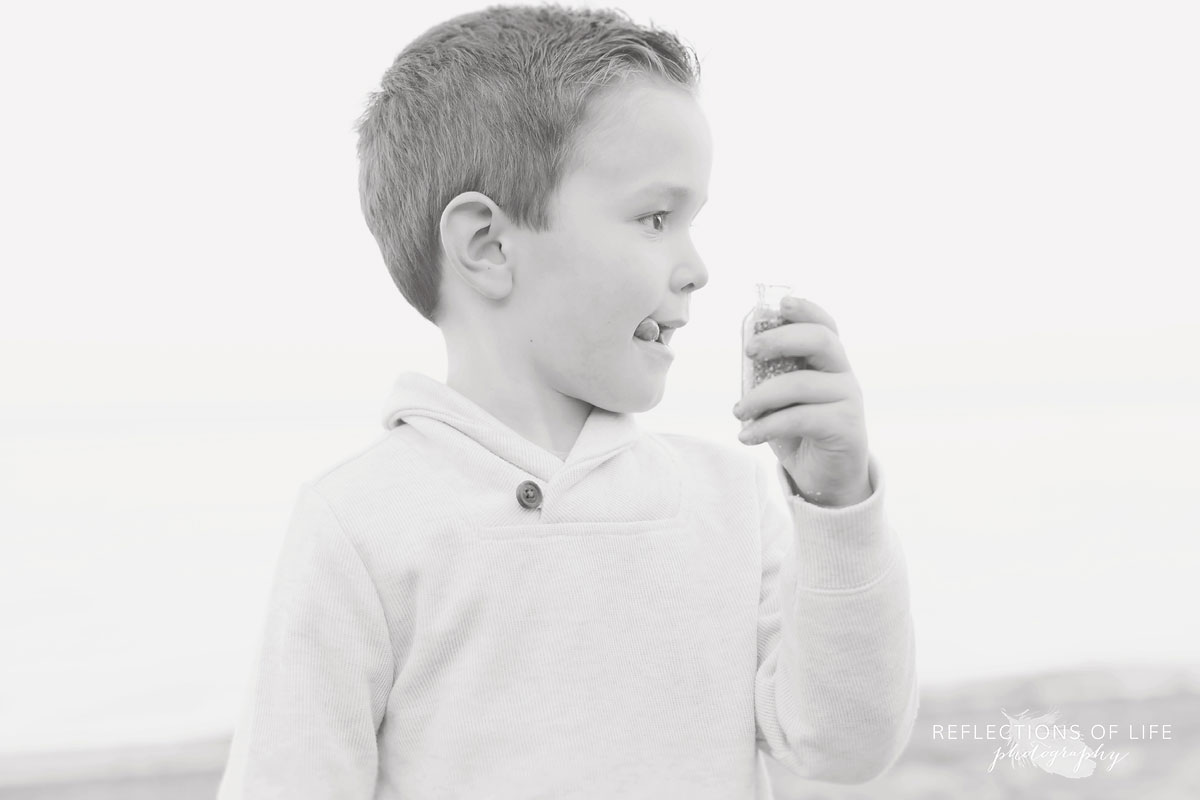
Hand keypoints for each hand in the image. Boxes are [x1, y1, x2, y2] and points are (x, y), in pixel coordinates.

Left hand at [733, 297, 870, 506]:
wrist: (828, 478)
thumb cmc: (801, 432)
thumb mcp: (783, 400)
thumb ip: (772, 376)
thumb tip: (747, 351)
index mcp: (829, 362)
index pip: (825, 325)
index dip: (806, 309)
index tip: (780, 304)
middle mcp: (844, 375)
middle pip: (821, 340)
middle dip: (781, 339)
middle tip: (749, 352)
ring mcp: (848, 400)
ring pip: (801, 384)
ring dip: (760, 396)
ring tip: (738, 412)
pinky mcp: (845, 427)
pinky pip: (800, 418)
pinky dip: (767, 426)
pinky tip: (748, 436)